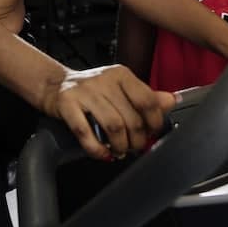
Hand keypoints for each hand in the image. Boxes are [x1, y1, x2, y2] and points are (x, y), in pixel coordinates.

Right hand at [42, 65, 174, 160]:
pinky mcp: (67, 104)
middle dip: (136, 140)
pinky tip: (103, 152)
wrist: (55, 85)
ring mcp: (84, 92)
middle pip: (130, 118)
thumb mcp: (120, 89)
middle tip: (134, 147)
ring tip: (120, 150)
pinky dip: (97, 149)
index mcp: (121, 74)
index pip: (147, 99)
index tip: (152, 132)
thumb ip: (145, 97)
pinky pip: (85, 133)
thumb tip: (172, 101)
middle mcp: (104, 80)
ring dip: (120, 145)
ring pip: (112, 126)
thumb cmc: (92, 90)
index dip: (154, 122)